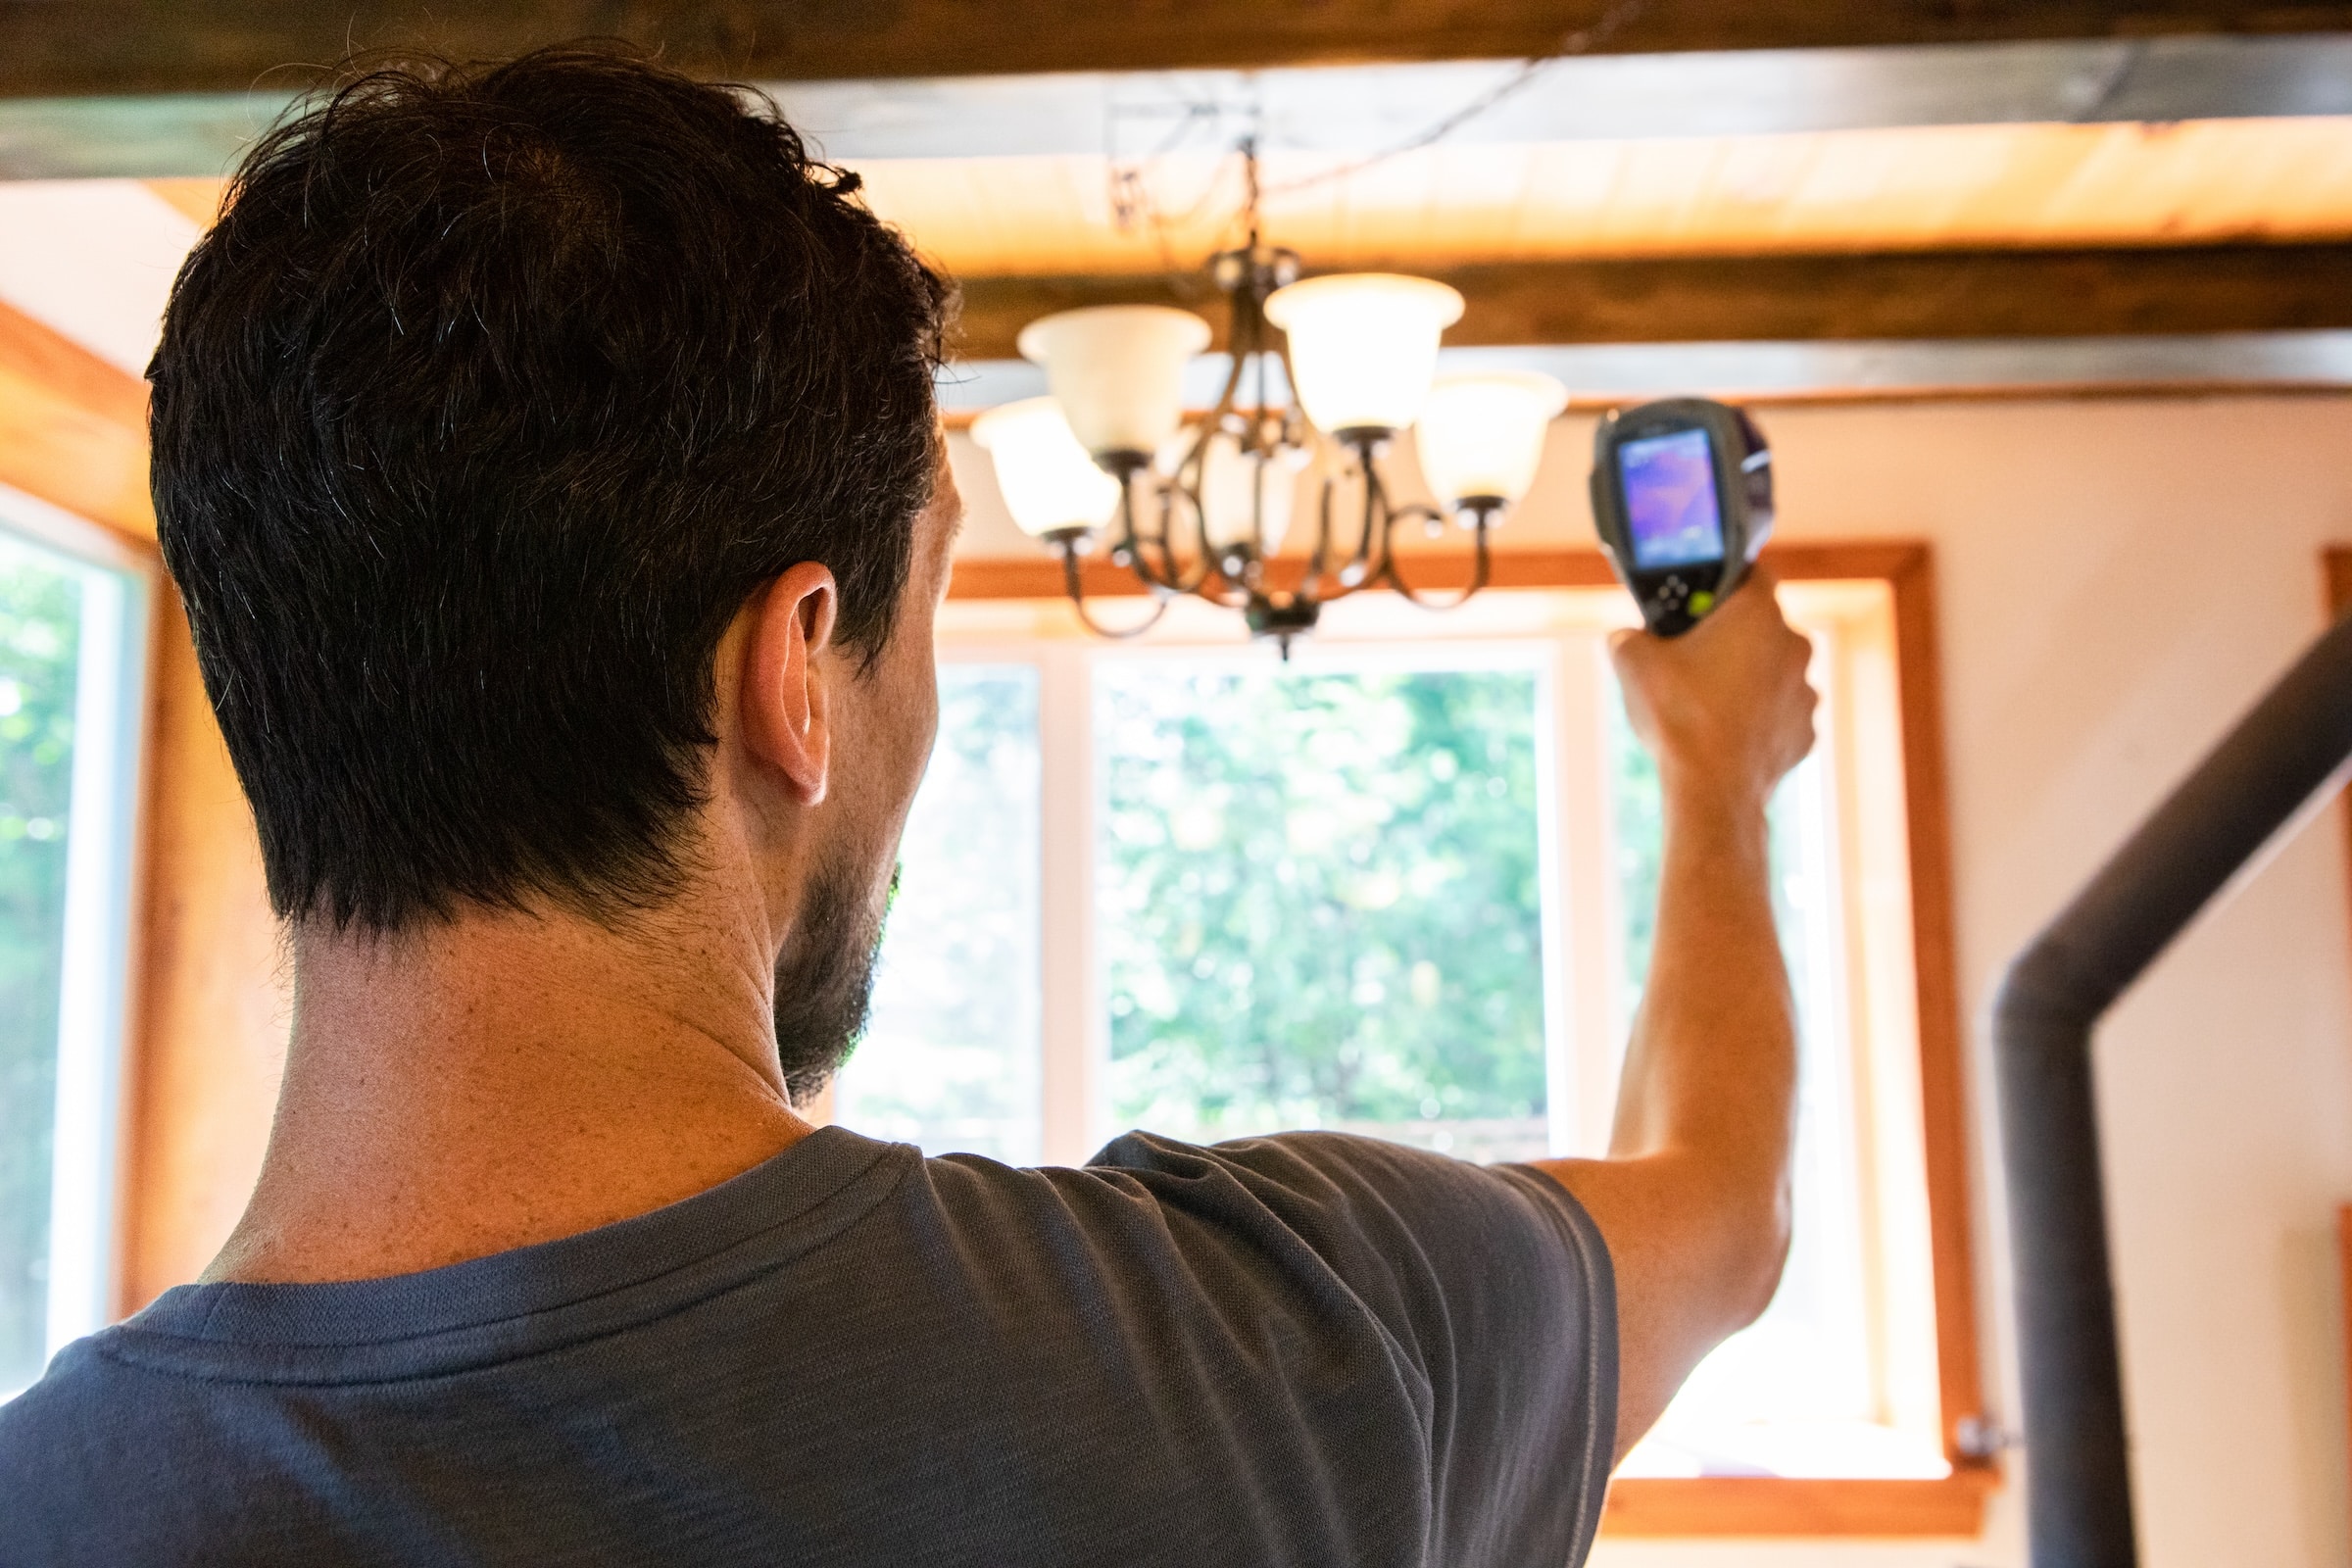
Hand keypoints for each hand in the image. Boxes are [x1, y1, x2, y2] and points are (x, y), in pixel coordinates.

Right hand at [1609, 564, 1817, 813]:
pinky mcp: (1805, 731)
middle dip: (1731, 636)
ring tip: (1706, 703)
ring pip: (1773, 671)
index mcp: (1757, 614)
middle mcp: (1793, 644)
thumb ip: (1629, 636)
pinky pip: (1779, 713)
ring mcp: (1805, 691)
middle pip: (1761, 626)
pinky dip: (1757, 719)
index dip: (1725, 580)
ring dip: (1747, 679)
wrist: (1712, 790)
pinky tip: (1725, 734)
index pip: (1753, 571)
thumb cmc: (1678, 717)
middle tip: (1692, 656)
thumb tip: (1627, 638)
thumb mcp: (1632, 662)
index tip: (1702, 598)